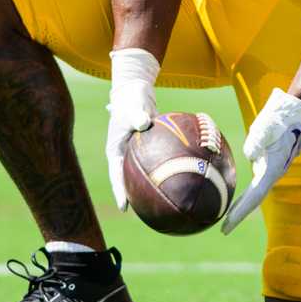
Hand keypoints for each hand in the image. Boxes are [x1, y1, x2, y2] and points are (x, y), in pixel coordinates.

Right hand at [103, 48, 159, 212]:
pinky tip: (184, 174)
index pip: (116, 175)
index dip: (120, 192)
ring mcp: (136, 151)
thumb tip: (144, 123)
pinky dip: (169, 166)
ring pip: (145, 172)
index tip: (124, 208)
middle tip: (146, 212)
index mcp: (116, 149)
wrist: (135, 89)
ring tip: (167, 201)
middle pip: (130, 179)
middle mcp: (125, 153)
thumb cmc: (131, 98)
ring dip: (155, 184)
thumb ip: (136, 115)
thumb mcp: (132, 106)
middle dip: (138, 196)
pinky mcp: (148, 146)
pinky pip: (159, 160)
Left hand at [221, 87, 300, 231]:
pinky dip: (247, 191)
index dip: (240, 213)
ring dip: (243, 203)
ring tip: (229, 217)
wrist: (298, 108)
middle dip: (239, 213)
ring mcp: (273, 166)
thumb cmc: (280, 117)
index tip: (226, 227)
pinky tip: (240, 196)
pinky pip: (257, 178)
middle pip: (254, 198)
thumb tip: (251, 157)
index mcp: (273, 168)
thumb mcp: (263, 129)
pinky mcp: (271, 160)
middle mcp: (274, 171)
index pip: (254, 197)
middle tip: (224, 229)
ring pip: (255, 189)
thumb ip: (255, 145)